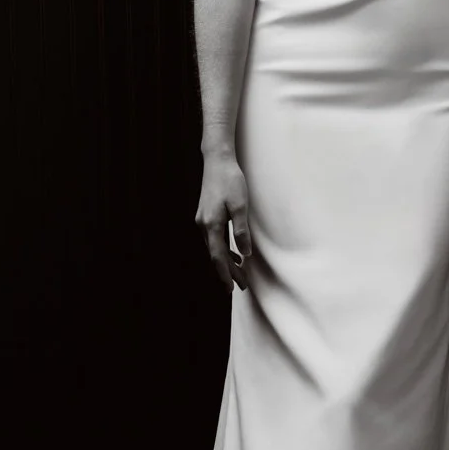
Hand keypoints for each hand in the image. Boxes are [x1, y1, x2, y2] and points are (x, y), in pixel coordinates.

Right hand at [195, 152, 253, 291]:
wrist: (217, 161)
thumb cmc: (230, 180)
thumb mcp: (240, 205)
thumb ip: (241, 230)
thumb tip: (245, 253)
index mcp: (211, 224)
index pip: (218, 256)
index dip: (225, 273)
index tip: (232, 288)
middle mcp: (204, 225)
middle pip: (215, 255)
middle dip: (227, 272)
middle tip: (240, 286)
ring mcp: (203, 220)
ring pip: (214, 248)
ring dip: (226, 262)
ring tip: (239, 274)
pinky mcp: (206, 215)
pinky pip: (213, 239)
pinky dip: (223, 249)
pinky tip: (233, 253)